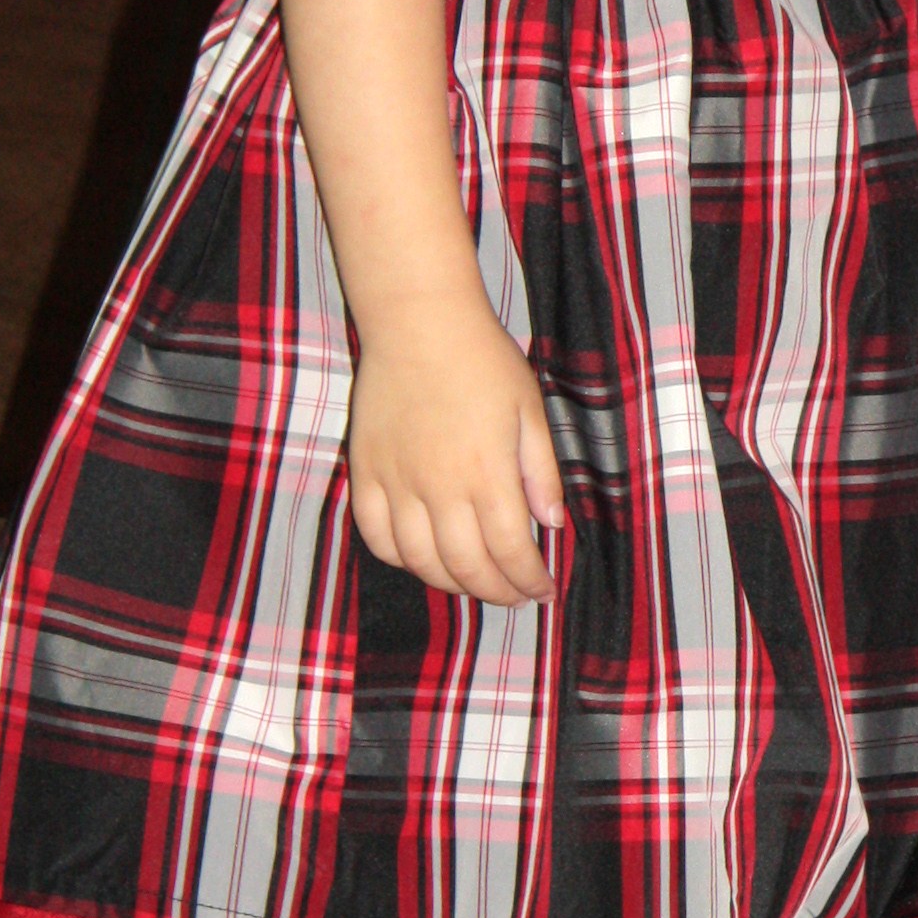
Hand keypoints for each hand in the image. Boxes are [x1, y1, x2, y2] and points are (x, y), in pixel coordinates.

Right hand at [348, 293, 566, 606]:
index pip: (511, 552)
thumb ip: (542, 472)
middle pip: (467, 568)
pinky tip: (422, 558)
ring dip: (451, 583)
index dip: (529, 582)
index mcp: (487, 474)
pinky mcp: (365, 472)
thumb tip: (552, 525)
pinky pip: (376, 536)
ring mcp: (397, 483)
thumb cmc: (481, 360)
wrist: (418, 321)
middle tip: (514, 596)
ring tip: (473, 582)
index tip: (543, 591)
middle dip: (496, 593)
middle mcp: (439, 488)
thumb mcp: (529, 410)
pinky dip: (401, 559)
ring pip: (420, 562)